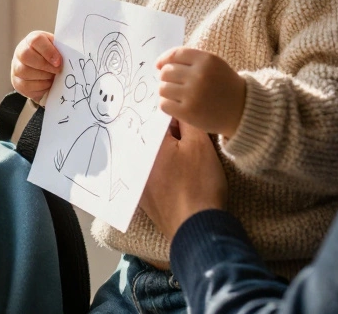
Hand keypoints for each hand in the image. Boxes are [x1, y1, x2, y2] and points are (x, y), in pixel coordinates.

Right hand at [11, 30, 61, 102]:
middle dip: (45, 66)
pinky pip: (26, 86)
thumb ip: (61, 50)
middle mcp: (20, 51)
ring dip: (43, 77)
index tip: (59, 62)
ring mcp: (16, 67)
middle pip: (26, 56)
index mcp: (32, 40)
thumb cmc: (52, 57)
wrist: (41, 70)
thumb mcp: (57, 49)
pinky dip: (40, 86)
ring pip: (25, 72)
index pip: (36, 40)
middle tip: (57, 71)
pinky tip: (47, 84)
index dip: (48, 51)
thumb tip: (71, 57)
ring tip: (52, 77)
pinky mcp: (17, 82)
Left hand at [140, 120, 228, 240]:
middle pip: (152, 136)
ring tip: (184, 155)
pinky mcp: (143, 196)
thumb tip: (178, 109)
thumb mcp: (201, 144)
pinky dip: (161, 169)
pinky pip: (150, 172)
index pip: (158, 118)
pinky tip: (177, 174)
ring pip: (150, 154)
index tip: (185, 117)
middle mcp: (136, 160)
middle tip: (187, 135)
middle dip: (168, 132)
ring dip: (164, 150)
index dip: (174, 115)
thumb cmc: (200, 184)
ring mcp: (137, 180)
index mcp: (148, 144)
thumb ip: (188, 121)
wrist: (197, 228)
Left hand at [155, 47, 247, 136]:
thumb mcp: (214, 65)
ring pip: (162, 88)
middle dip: (167, 78)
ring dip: (167, 92)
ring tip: (178, 95)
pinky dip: (167, 104)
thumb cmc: (225, 86)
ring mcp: (193, 94)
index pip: (175, 54)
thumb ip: (190, 60)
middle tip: (176, 84)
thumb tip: (159, 64)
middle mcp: (199, 75)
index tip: (160, 66)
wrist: (242, 111)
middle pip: (166, 72)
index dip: (164, 59)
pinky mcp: (188, 112)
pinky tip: (177, 105)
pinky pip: (164, 104)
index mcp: (207, 60)